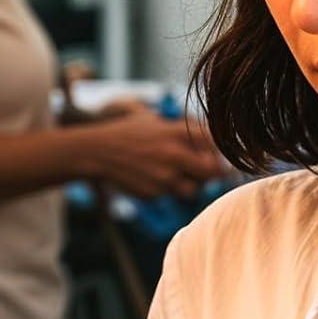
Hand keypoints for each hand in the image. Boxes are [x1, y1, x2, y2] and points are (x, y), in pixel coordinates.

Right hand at [71, 113, 223, 200]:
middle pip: (212, 172)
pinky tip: (152, 178)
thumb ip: (185, 131)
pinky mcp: (154, 194)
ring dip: (190, 185)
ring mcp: (164, 178)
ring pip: (193, 189)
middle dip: (211, 172)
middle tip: (204, 170)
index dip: (219, 151)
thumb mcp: (158, 122)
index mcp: (176, 132)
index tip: (215, 154)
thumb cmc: (130, 133)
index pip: (216, 143)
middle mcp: (174, 155)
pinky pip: (170, 196)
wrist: (98, 152)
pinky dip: (166, 191)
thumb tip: (215, 145)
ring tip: (174, 174)